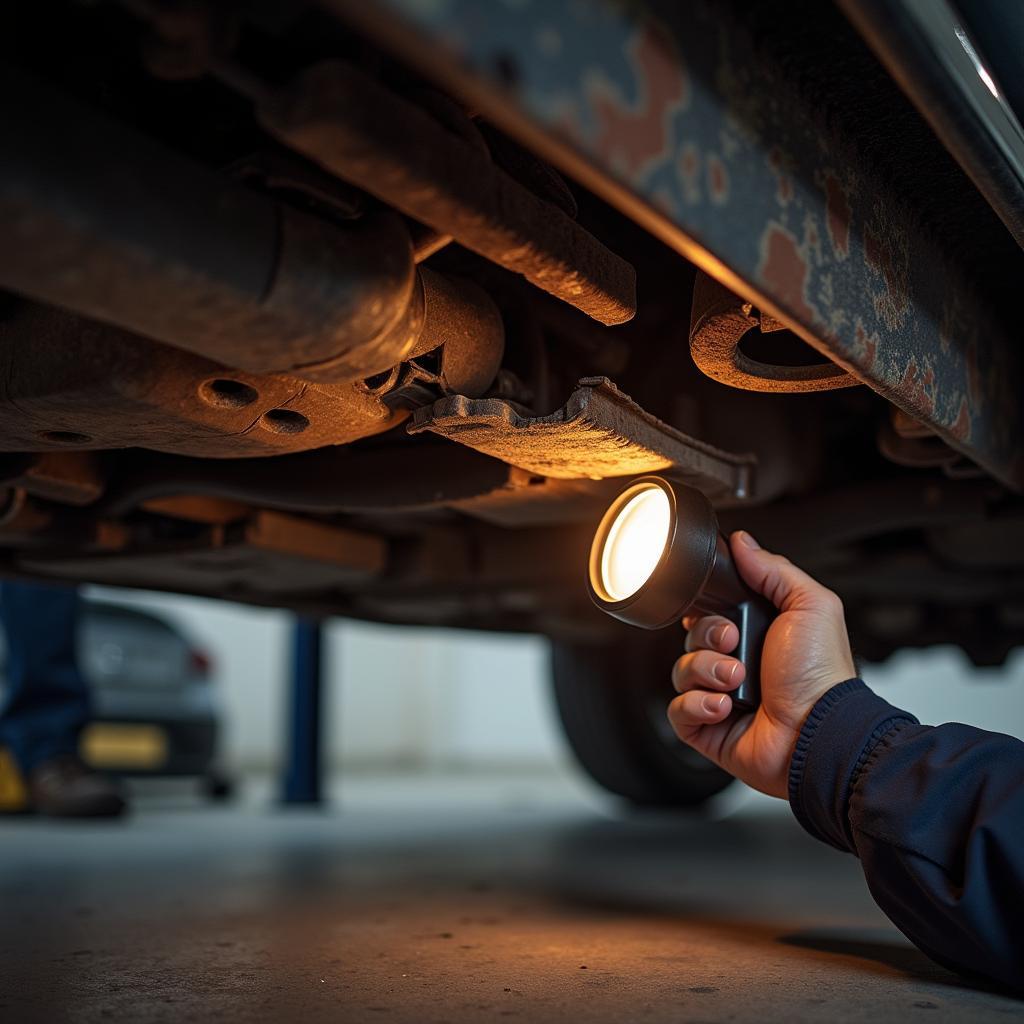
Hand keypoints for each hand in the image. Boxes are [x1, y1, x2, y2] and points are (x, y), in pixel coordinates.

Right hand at [667, 531, 855, 797]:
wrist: (818, 731)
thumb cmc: (822, 675)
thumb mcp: (810, 606)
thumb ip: (774, 570)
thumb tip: (743, 542)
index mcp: (757, 634)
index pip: (710, 612)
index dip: (707, 610)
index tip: (720, 611)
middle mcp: (736, 663)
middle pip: (692, 637)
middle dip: (709, 638)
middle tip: (735, 644)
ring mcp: (719, 696)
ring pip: (681, 671)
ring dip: (706, 672)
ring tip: (735, 681)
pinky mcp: (706, 727)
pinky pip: (676, 709)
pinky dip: (696, 705)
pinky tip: (724, 706)